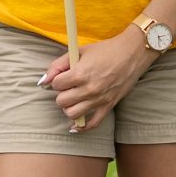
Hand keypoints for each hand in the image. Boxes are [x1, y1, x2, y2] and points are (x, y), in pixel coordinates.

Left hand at [40, 27, 155, 130]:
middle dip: (62, 93)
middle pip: (61, 101)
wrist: (132, 53)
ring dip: (69, 107)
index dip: (57, 80)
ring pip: (72, 114)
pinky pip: (92, 124)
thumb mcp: (80, 51)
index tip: (63, 76)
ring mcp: (99, 99)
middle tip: (68, 87)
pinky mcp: (109, 106)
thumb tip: (43, 81)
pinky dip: (82, 127)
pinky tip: (76, 124)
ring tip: (73, 99)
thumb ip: (58, 65)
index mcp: (80, 73)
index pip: (56, 85)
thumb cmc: (106, 50)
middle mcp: (89, 89)